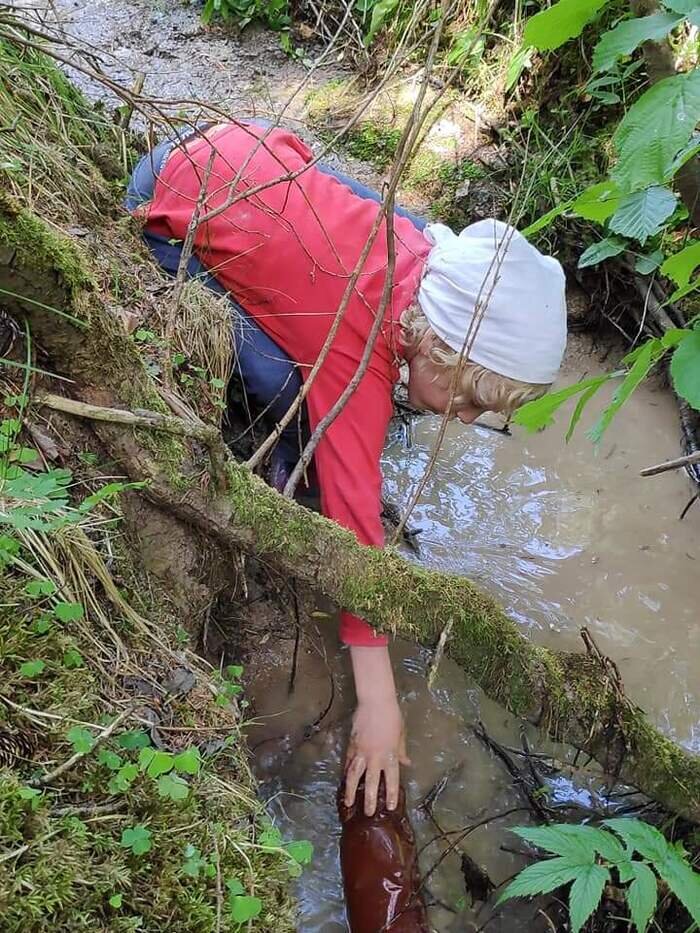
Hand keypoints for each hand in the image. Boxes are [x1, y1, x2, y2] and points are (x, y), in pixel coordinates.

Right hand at [344, 696, 409, 815]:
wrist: (375, 702)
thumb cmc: (392, 717)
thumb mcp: (401, 735)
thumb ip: (401, 751)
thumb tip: (406, 764)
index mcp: (390, 755)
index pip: (391, 780)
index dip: (390, 794)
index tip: (389, 807)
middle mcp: (375, 757)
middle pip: (371, 783)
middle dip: (369, 799)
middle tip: (368, 813)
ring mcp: (361, 752)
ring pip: (354, 776)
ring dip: (351, 790)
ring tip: (348, 803)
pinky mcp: (351, 745)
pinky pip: (348, 763)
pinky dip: (346, 773)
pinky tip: (343, 781)